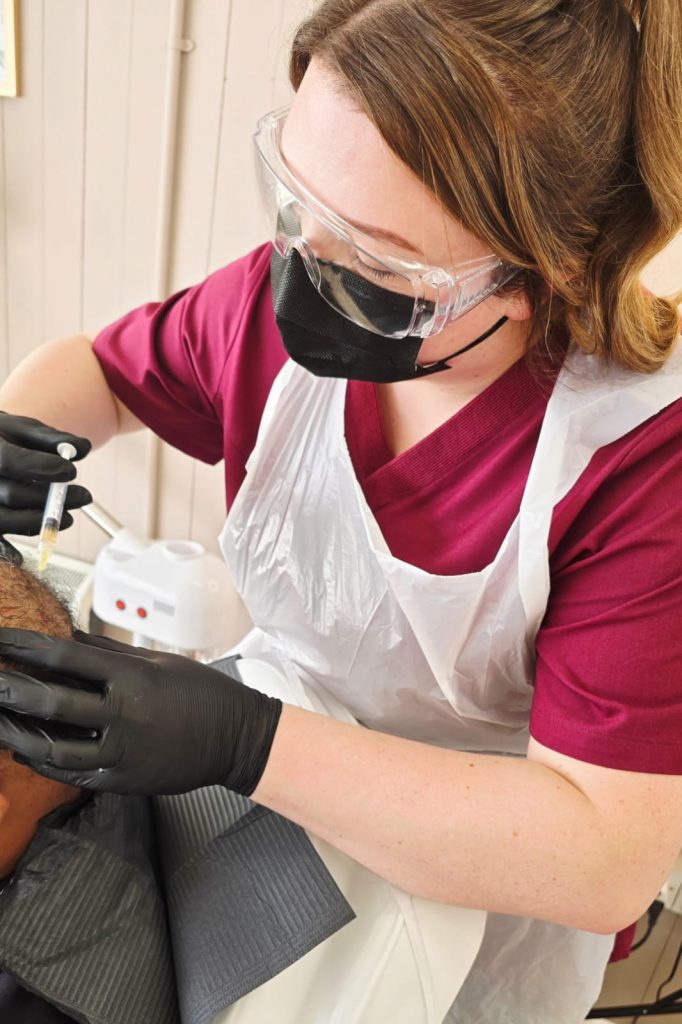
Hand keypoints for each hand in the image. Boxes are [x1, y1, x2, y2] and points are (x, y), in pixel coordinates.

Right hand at [0, 413, 91, 563]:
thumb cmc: (1, 438)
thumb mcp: (21, 430)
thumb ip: (50, 439)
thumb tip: (81, 447)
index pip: (8, 461)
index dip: (41, 467)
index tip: (71, 471)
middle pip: (12, 495)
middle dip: (50, 498)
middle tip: (83, 496)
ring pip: (4, 520)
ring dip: (40, 521)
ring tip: (68, 518)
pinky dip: (8, 550)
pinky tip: (29, 550)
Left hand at [0, 629, 282, 795]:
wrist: (238, 737)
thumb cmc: (203, 695)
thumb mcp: (159, 662)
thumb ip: (110, 653)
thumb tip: (69, 637)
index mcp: (132, 677)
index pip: (63, 656)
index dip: (23, 646)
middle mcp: (124, 713)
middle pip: (50, 701)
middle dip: (8, 689)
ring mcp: (123, 751)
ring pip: (53, 746)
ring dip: (17, 733)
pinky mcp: (124, 779)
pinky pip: (72, 774)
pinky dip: (43, 761)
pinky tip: (25, 750)